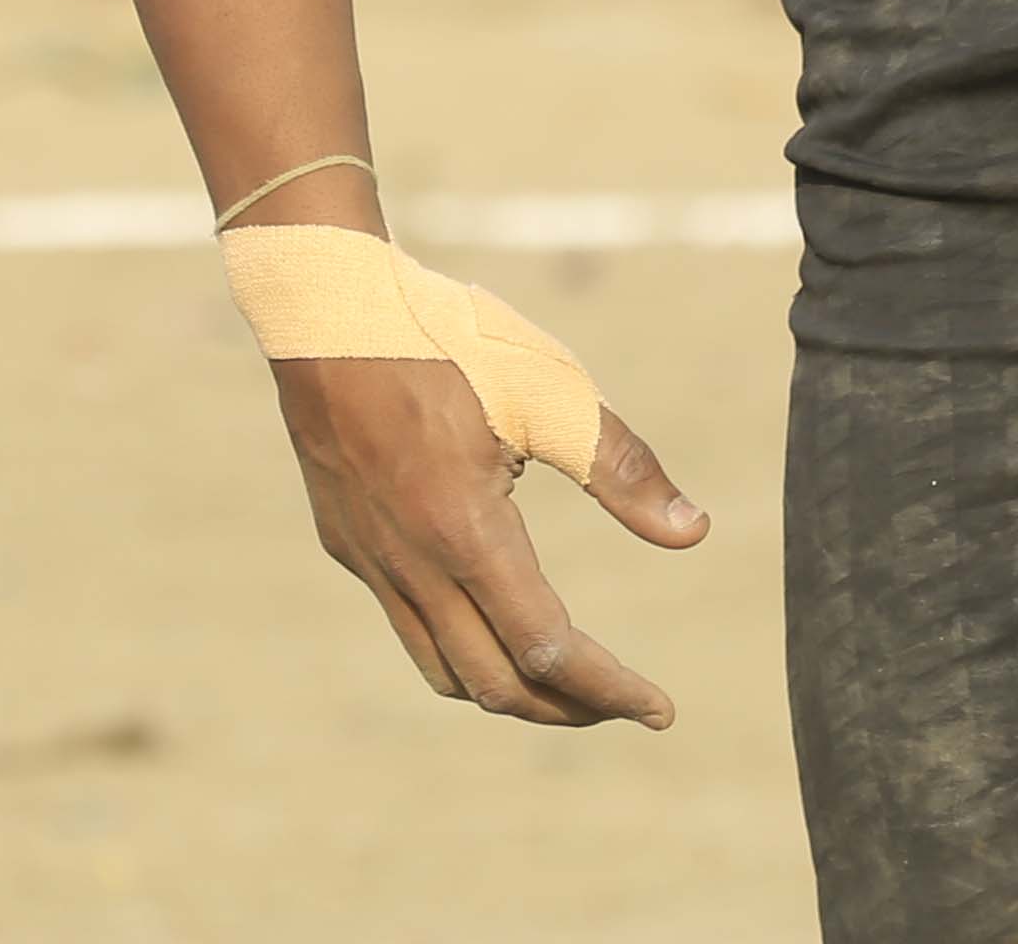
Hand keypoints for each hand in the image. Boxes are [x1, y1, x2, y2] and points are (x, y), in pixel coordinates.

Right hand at [268, 338, 707, 729]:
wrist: (323, 306)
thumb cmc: (444, 336)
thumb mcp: (548, 389)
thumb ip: (621, 467)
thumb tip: (694, 532)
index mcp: (465, 532)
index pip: (548, 650)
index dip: (611, 690)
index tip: (661, 711)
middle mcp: (411, 565)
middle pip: (496, 685)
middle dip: (568, 709)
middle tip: (623, 705)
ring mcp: (370, 560)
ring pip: (442, 669)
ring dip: (511, 690)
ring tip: (565, 680)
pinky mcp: (346, 542)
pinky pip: (407, 625)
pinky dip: (461, 647)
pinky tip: (490, 613)